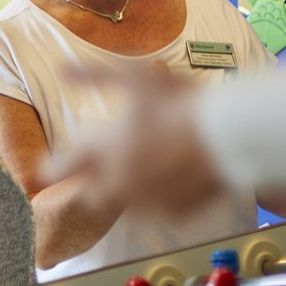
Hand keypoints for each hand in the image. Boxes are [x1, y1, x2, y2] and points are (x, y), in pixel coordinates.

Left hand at [42, 60, 226, 217]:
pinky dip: (161, 199)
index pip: (54, 169)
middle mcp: (117, 183)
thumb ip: (93, 76)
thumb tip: (61, 69)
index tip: (59, 160)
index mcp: (101, 152)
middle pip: (88, 195)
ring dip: (127, 190)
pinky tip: (174, 176)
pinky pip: (159, 212)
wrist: (232, 134)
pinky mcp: (175, 215)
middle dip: (94, 182)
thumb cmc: (180, 102)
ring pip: (123, 206)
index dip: (54, 164)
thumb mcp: (134, 78)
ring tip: (148, 165)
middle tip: (111, 162)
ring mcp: (146, 204)